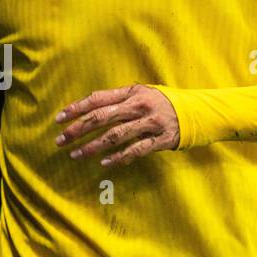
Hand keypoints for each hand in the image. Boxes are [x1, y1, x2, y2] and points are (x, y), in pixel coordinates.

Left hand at [54, 83, 180, 165]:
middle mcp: (139, 106)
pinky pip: (136, 150)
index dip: (76, 108)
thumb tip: (88, 108)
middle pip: (102, 117)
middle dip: (78, 129)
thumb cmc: (163, 103)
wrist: (197, 112)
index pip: (98, 99)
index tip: (58, 119)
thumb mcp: (142, 93)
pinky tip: (104, 163)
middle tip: (60, 140)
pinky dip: (119, 157)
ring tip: (76, 155)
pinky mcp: (161, 140)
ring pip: (115, 136)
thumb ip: (119, 99)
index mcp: (132, 93)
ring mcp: (150, 123)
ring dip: (92, 146)